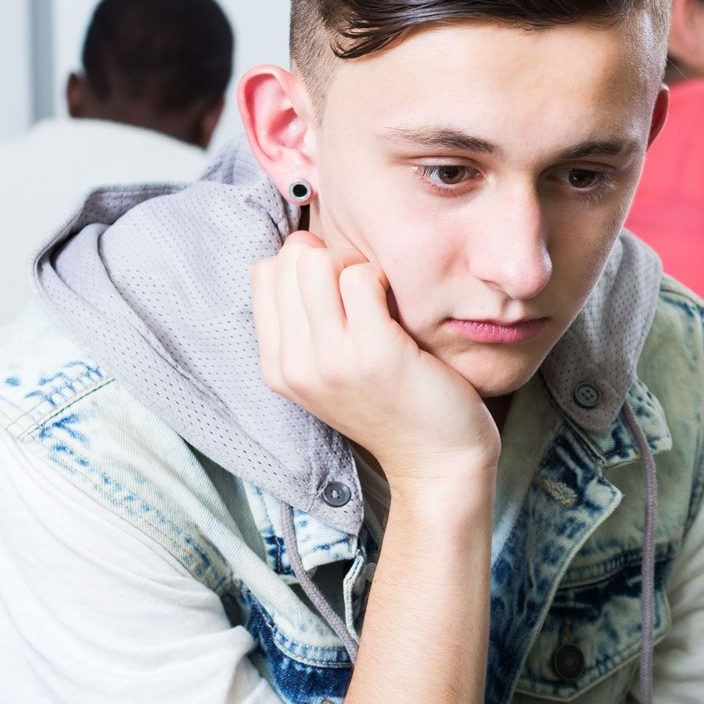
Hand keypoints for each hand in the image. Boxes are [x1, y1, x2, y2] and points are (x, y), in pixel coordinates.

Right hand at [251, 232, 500, 489]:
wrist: (438, 462)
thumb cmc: (392, 405)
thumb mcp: (330, 369)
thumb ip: (306, 318)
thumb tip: (300, 241)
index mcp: (277, 367)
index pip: (265, 274)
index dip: (304, 264)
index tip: (337, 288)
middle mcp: (296, 365)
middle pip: (291, 261)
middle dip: (330, 260)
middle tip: (365, 293)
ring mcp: (333, 360)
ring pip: (321, 263)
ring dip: (357, 268)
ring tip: (380, 303)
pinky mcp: (375, 353)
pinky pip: (362, 277)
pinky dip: (383, 278)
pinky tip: (399, 309)